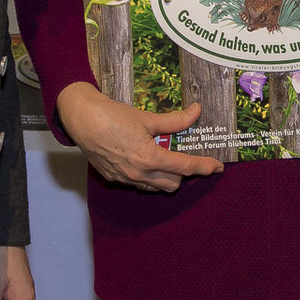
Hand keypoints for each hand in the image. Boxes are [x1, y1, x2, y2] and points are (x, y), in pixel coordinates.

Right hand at [55, 82, 223, 192]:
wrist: (82, 120)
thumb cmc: (113, 117)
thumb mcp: (148, 118)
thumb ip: (175, 120)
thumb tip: (196, 112)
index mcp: (150, 158)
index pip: (185, 167)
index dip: (204, 167)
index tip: (218, 167)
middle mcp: (139, 174)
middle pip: (173, 183)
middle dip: (183, 172)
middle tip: (185, 156)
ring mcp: (125, 179)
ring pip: (156, 187)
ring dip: (166, 176)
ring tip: (165, 158)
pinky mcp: (114, 178)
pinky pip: (139, 184)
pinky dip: (148, 176)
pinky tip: (144, 160)